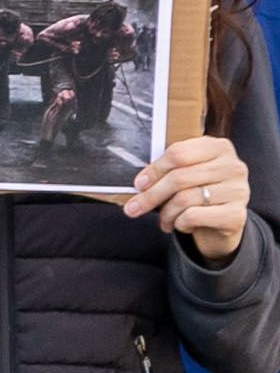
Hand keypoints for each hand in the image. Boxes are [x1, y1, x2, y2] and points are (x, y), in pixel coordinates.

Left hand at [131, 134, 255, 264]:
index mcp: (219, 147)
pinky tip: (182, 225)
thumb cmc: (199, 192)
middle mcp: (233, 166)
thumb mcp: (187, 174)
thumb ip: (170, 169)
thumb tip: (140, 182)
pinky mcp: (236, 215)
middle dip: (151, 195)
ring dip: (166, 213)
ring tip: (164, 220)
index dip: (154, 170)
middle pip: (179, 177)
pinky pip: (193, 216)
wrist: (224, 223)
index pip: (178, 153)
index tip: (138, 184)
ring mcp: (239, 191)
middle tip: (133, 208)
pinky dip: (180, 223)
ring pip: (184, 199)